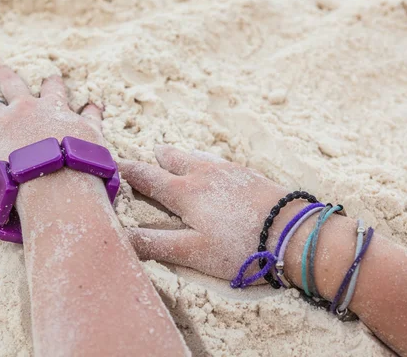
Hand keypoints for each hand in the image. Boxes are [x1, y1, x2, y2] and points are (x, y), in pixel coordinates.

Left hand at [0, 63, 103, 175]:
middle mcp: (26, 109)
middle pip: (12, 85)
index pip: (53, 90)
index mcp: (53, 108)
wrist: (58, 179)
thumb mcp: (94, 138)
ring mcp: (4, 124)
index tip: (51, 76)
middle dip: (4, 73)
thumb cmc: (81, 161)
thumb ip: (93, 121)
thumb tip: (96, 106)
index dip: (51, 83)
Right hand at [120, 146, 293, 281]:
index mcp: (183, 193)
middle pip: (173, 160)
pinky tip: (212, 164)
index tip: (114, 164)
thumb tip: (120, 238)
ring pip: (196, 157)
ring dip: (181, 156)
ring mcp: (226, 171)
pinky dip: (206, 160)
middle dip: (157, 158)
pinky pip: (218, 161)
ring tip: (172, 153)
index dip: (128, 172)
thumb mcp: (193, 252)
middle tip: (150, 153)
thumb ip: (155, 244)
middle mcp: (202, 175)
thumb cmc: (239, 245)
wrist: (292, 230)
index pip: (147, 178)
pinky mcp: (247, 174)